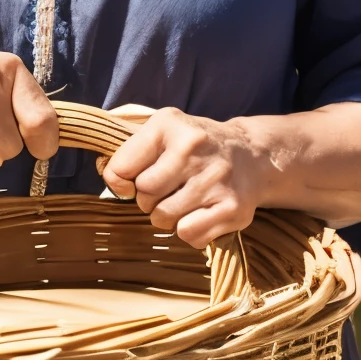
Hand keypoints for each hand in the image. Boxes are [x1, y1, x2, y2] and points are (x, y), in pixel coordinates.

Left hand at [100, 107, 262, 248]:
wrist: (252, 155)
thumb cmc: (195, 147)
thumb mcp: (163, 131)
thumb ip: (129, 150)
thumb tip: (107, 176)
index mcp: (169, 124)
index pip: (120, 168)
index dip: (121, 181)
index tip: (133, 180)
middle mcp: (193, 147)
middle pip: (143, 195)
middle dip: (148, 199)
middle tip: (167, 189)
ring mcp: (215, 179)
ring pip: (163, 218)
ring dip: (167, 216)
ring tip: (183, 200)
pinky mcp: (232, 208)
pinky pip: (188, 235)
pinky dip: (188, 231)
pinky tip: (200, 213)